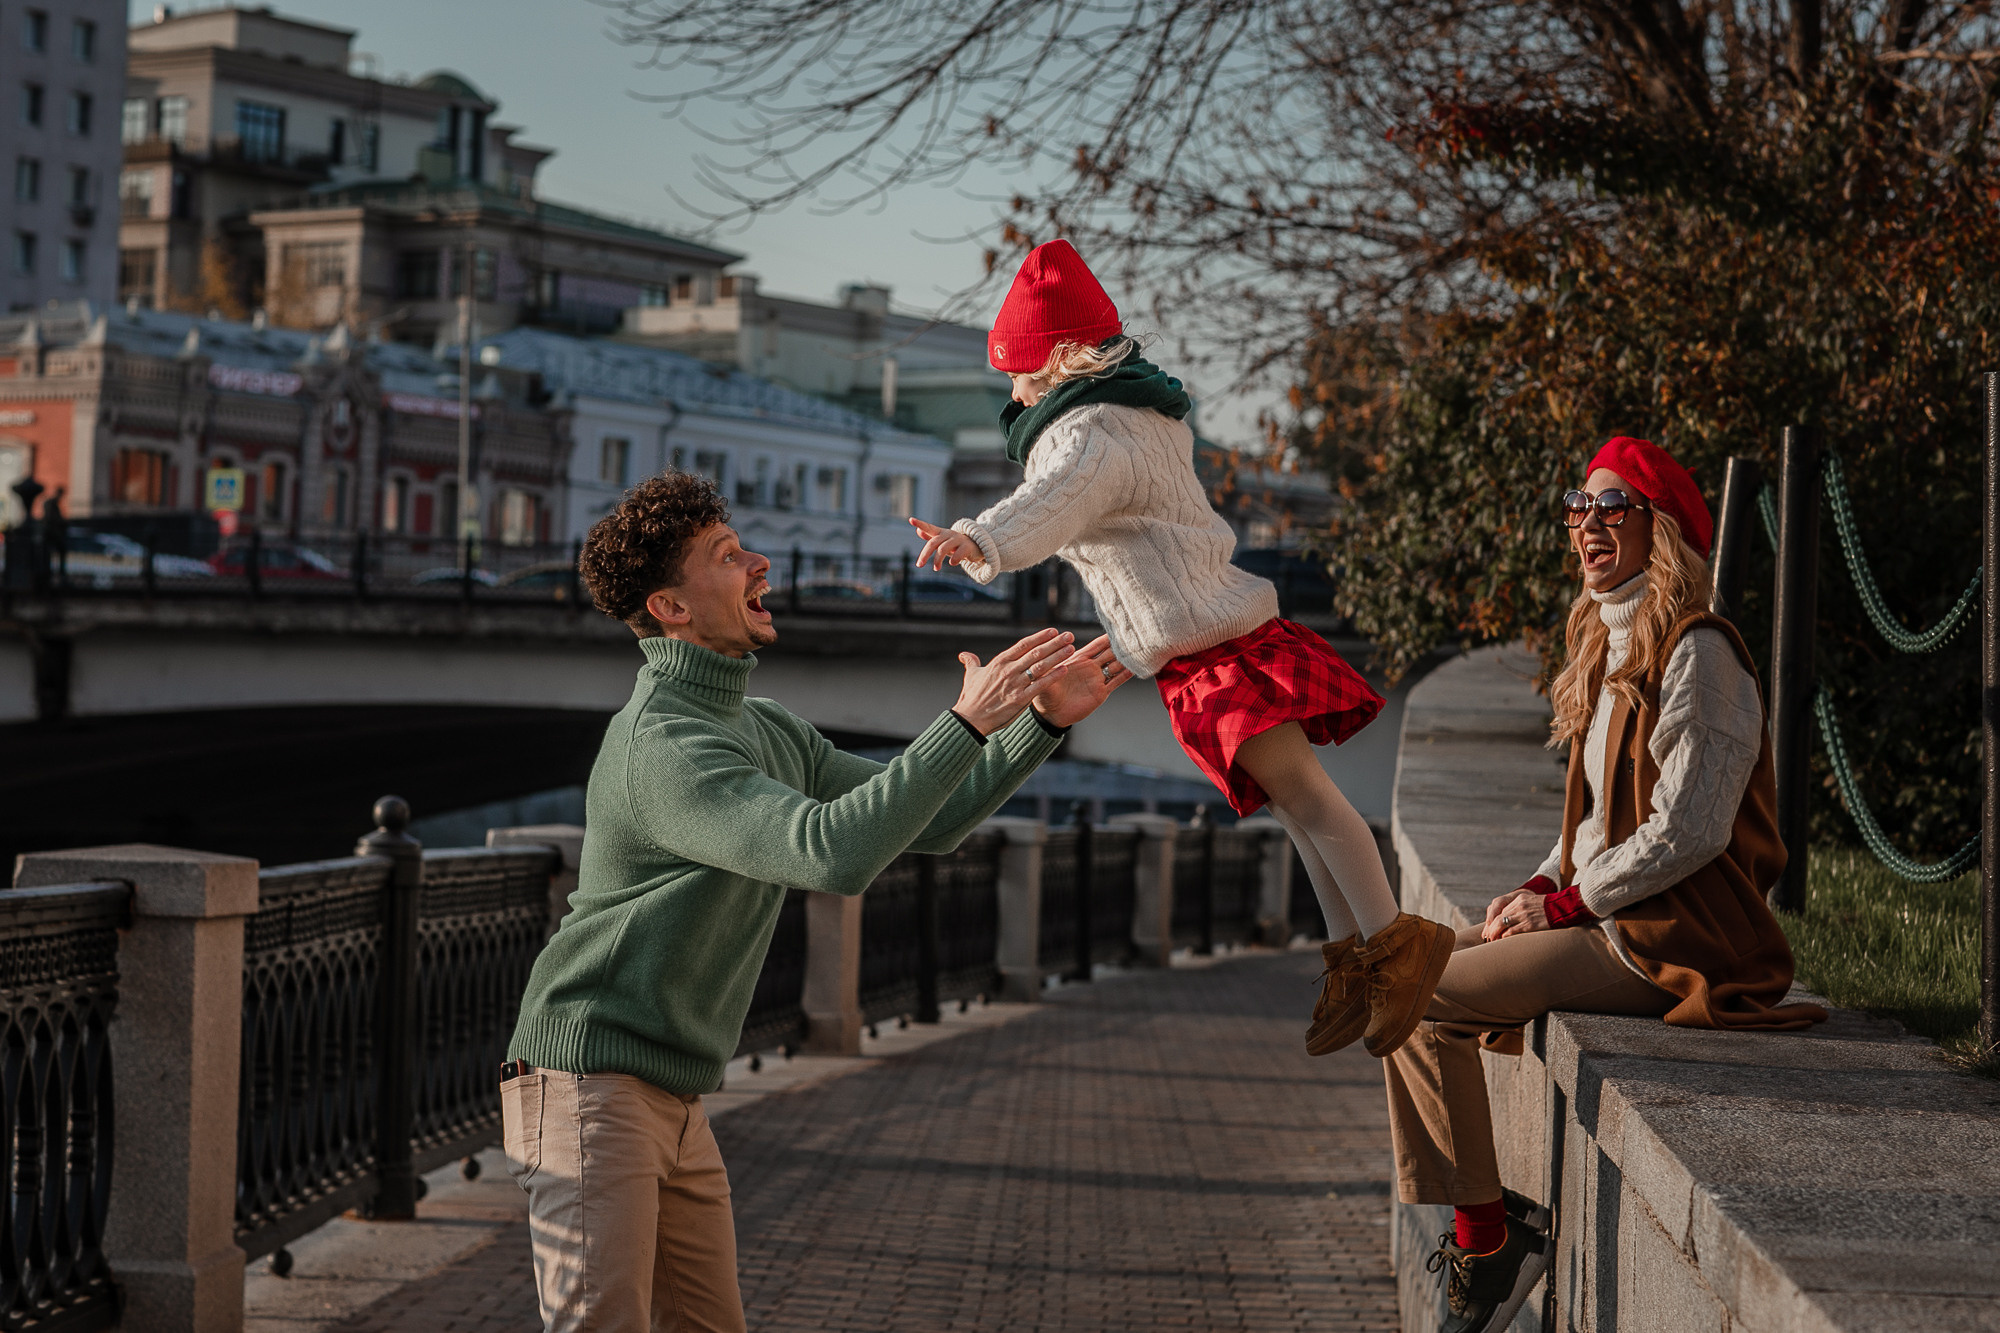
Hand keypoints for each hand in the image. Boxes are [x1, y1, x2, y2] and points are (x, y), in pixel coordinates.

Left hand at [910, 517, 982, 570]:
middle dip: (925, 554)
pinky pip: (958, 554)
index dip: (920, 524)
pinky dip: (954, 560)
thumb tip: (918, 531)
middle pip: (934, 543)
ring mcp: (959, 540)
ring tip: (935, 569)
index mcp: (942, 533)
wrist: (977, 547)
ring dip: (937, 560)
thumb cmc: (956, 544)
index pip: (930, 527)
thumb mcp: (943, 541)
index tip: (910, 520)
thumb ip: (931, 536)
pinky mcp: (967, 547)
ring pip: (943, 549)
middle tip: (919, 565)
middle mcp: (949, 535)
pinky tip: (952, 563)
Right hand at [953, 628, 1075, 733]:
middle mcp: (1009, 670)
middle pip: (1036, 652)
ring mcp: (1015, 684)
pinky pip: (1040, 685)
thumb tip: (964, 655)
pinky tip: (1064, 670)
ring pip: (1041, 666)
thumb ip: (971, 663)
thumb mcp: (971, 676)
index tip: (1053, 631)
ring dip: (1057, 656)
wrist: (970, 719)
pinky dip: (1053, 677)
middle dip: (1054, 643)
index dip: (1040, 637)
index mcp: (999, 662)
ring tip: (1071, 649)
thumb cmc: (971, 698)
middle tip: (1069, 636)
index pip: (1023, 645)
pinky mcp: (1020, 699)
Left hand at [1030, 635, 1134, 727]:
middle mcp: (1090, 668)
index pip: (1096, 645)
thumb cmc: (1046, 693)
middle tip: (1133, 638)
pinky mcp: (1101, 693)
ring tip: (1138, 651)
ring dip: (1125, 659)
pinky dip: (1125, 675)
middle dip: (1120, 646)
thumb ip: (1051, 666)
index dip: (1106, 638)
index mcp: (1077, 660)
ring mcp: (1096, 680)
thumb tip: (1053, 653)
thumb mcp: (1046, 676)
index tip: (1118, 629)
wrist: (1051, 714)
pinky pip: (1116, 682)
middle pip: (1109, 653)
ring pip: (1115, 666)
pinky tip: (1135, 669)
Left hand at [1481, 889, 1551, 942]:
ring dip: (1495, 933)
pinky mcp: (1530, 924)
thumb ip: (1522, 908)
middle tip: (1488, 937)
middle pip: (1498, 917)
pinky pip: (1512, 931)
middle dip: (1491, 928)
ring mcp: (1524, 915)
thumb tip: (1512, 920)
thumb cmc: (1551, 908)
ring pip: (1501, 924)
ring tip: (1492, 940)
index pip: (1500, 910)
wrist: (1564, 907)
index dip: (1493, 921)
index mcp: (1519, 898)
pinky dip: (1504, 937)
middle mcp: (1519, 905)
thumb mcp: (1534, 902)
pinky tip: (1502, 941)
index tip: (1490, 929)